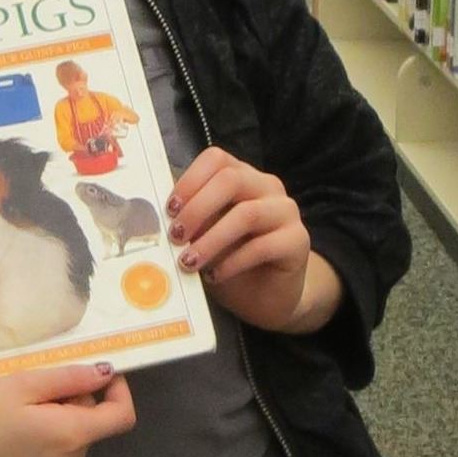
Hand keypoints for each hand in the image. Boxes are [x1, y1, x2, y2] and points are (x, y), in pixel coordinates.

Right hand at [0, 364, 135, 456]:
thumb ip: (70, 379)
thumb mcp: (21, 384)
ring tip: (16, 418)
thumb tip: (106, 373)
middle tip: (31, 393)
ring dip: (58, 426)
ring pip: (72, 444)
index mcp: (71, 436)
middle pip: (91, 426)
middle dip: (72, 404)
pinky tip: (12, 442)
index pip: (122, 416)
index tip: (97, 375)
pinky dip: (45, 448)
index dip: (118, 390)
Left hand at [167, 147, 310, 331]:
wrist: (267, 296)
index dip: (189, 181)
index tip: (169, 209)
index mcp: (242, 177)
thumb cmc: (230, 260)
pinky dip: (232, 262)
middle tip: (176, 236)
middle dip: (197, 208)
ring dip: (211, 240)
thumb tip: (159, 217)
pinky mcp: (298, 241)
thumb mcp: (204, 236)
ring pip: (247, 214)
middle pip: (231, 179)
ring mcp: (286, 212)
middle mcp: (267, 187)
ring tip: (189, 262)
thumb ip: (190, 220)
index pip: (216, 160)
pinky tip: (215, 276)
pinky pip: (263, 246)